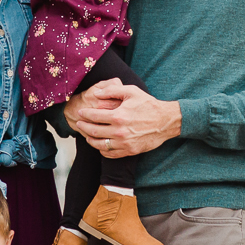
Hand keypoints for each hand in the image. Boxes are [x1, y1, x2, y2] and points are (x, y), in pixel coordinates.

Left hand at [63, 78, 181, 159]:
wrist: (165, 121)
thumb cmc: (148, 104)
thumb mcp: (131, 91)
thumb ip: (112, 90)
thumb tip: (96, 93)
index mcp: (118, 116)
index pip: (94, 116)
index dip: (84, 114)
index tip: (80, 113)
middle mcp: (119, 131)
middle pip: (94, 131)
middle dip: (83, 127)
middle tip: (78, 124)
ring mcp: (124, 143)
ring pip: (100, 145)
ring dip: (90, 140)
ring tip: (87, 135)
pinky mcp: (129, 151)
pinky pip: (110, 154)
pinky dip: (102, 150)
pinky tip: (100, 145)